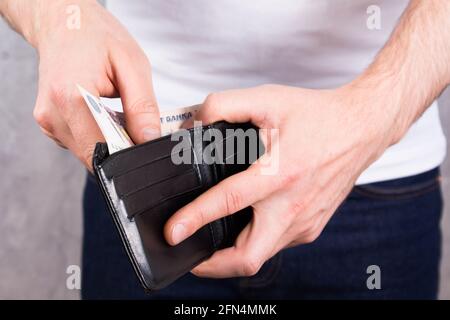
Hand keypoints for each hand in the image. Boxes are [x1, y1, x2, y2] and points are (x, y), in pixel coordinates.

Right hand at [31, 0, 159, 168]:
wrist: (65, 23)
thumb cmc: (97, 37)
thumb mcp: (132, 65)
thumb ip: (142, 107)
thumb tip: (150, 140)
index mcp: (70, 97)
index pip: (101, 150)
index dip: (128, 154)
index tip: (144, 144)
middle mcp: (52, 114)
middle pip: (93, 154)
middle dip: (120, 147)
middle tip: (133, 121)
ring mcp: (47, 121)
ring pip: (87, 151)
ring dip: (108, 140)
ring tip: (114, 110)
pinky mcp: (49, 123)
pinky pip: (80, 142)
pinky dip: (97, 134)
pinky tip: (101, 112)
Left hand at [164, 84, 400, 277]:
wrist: (362, 128)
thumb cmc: (318, 116)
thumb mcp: (267, 99)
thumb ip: (223, 105)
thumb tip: (194, 125)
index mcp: (281, 174)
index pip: (229, 202)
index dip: (195, 219)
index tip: (172, 233)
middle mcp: (294, 206)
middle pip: (247, 257)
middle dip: (213, 265)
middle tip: (189, 254)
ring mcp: (306, 222)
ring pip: (261, 255)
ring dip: (232, 254)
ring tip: (211, 241)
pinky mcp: (312, 227)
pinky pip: (276, 244)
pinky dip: (254, 241)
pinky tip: (244, 225)